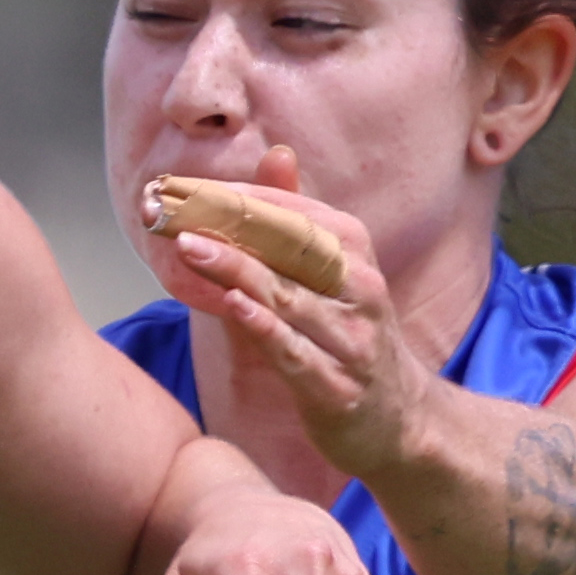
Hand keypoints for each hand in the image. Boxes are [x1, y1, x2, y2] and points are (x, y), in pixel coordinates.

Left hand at [143, 167, 422, 475]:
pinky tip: (232, 306)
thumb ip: (296, 222)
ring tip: (189, 248)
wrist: (399, 420)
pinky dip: (265, 327)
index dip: (236, 197)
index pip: (292, 212)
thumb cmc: (349, 337)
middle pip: (291, 247)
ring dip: (237, 270)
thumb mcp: (329, 273)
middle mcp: (360, 289)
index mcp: (353, 251)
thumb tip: (276, 155)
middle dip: (232, 224)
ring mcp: (353, 340)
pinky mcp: (340, 389)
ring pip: (291, 297)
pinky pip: (298, 353)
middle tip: (176, 211)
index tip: (182, 188)